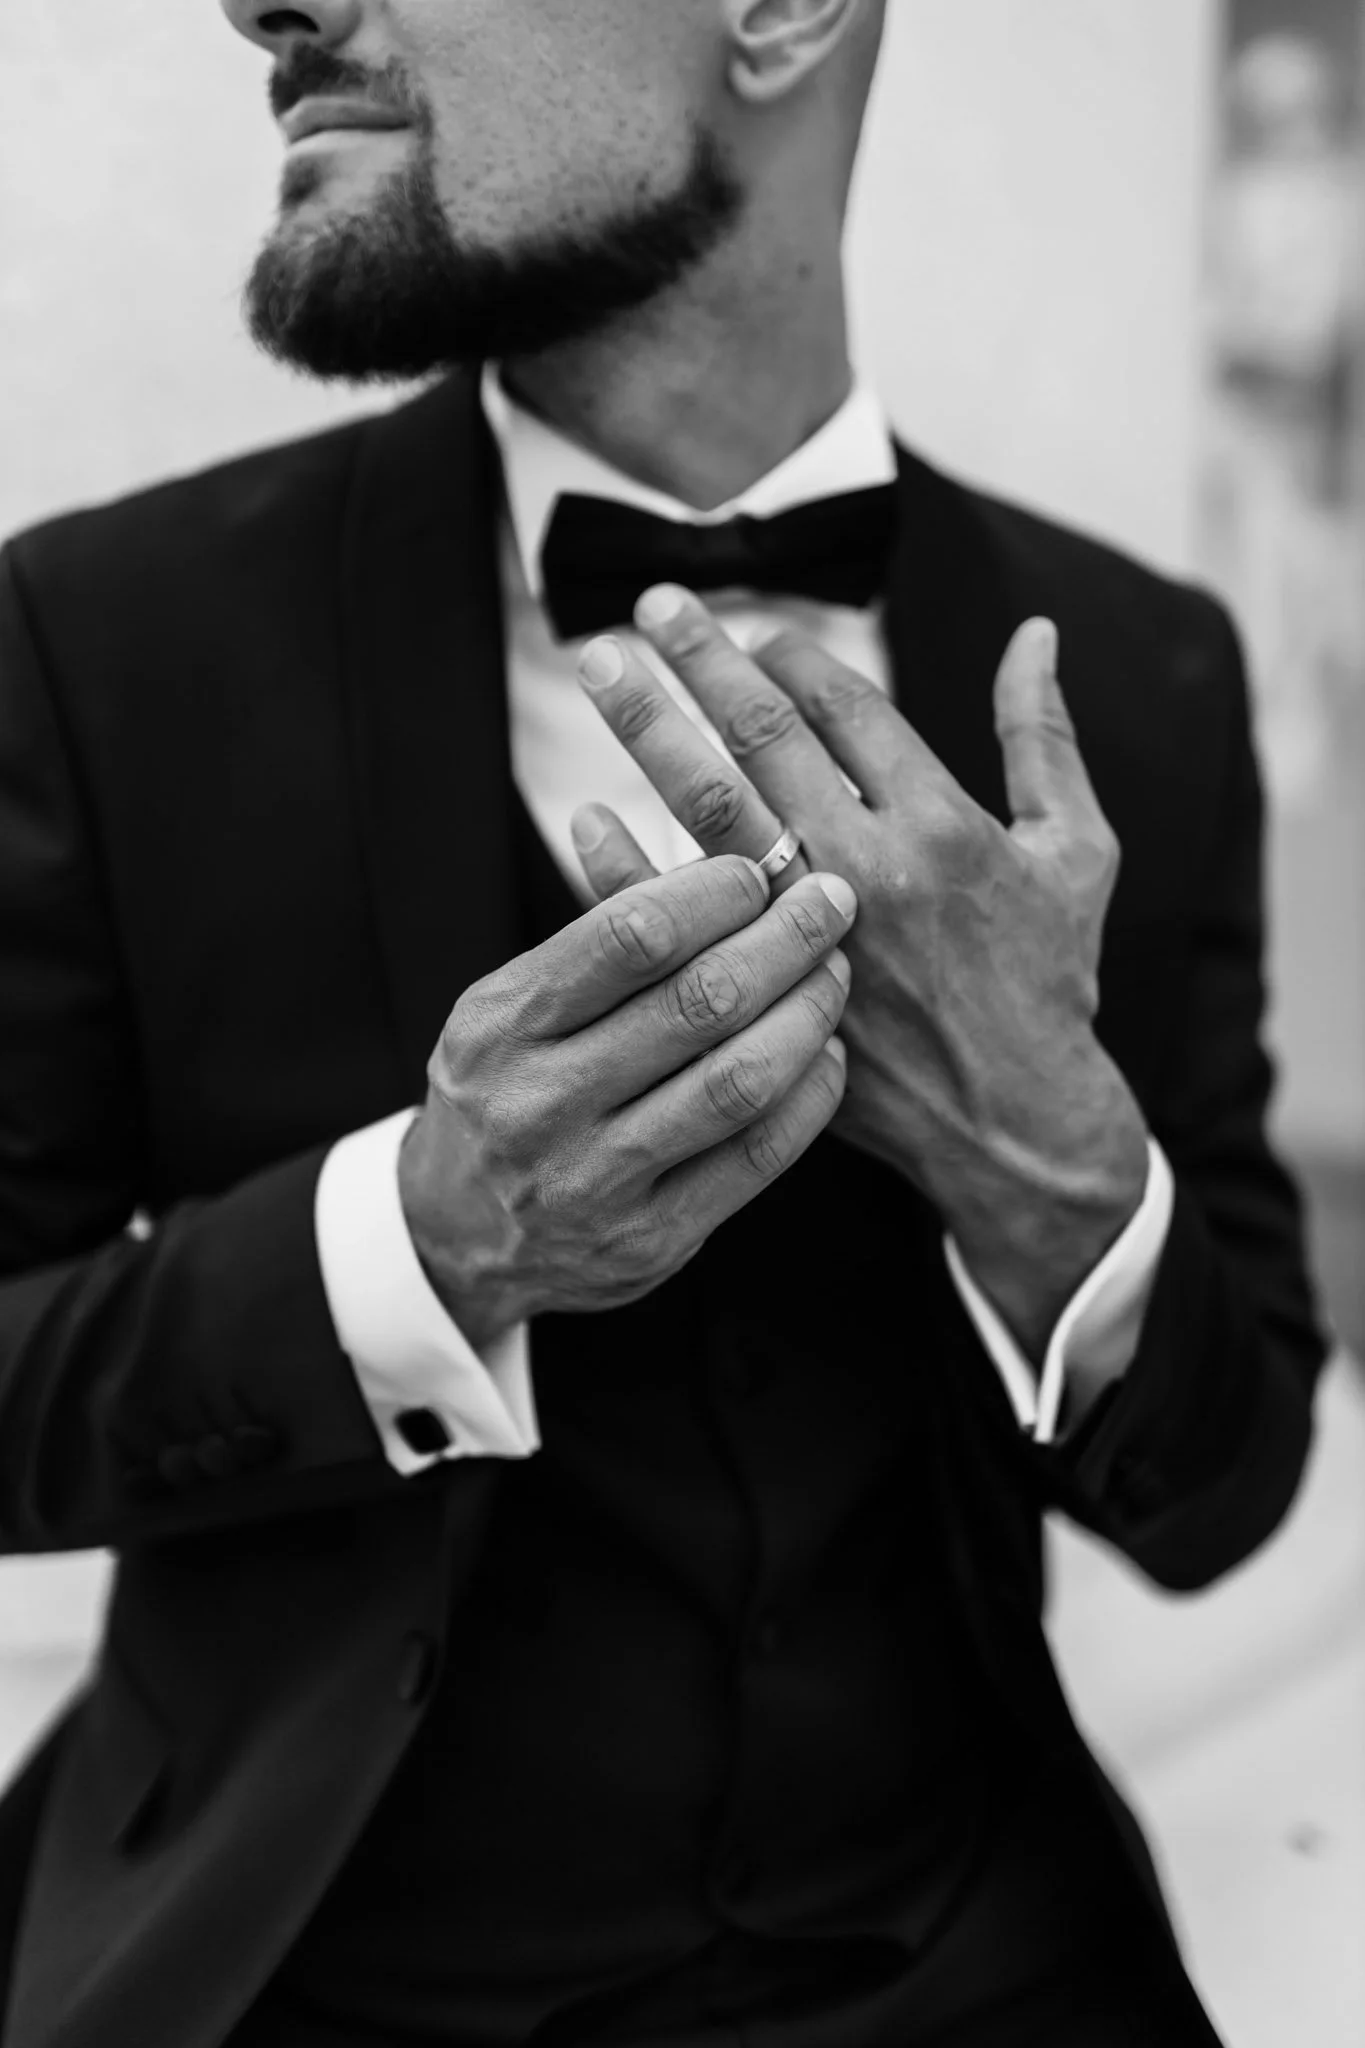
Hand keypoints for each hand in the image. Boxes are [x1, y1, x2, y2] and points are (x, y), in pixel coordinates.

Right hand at [399, 854, 856, 1348]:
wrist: (455, 1237)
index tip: (762, 870)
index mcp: (503, 1024)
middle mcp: (542, 1103)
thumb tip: (651, 828)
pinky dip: (809, 1097)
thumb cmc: (503, 1092)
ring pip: (738, 1082)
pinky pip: (755, 1157)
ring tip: (835, 975)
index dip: (715, 893)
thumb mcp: (508, 1008)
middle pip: (699, 1004)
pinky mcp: (649, 1239)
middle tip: (832, 901)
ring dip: (807, 1015)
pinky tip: (827, 1056)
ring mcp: (596, 1179)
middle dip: (785, 940)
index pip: (631, 937)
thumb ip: (590, 939)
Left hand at [570, 590, 1149, 1357]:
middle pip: (763, 740)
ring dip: (649, 731)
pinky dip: (627, 867)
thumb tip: (1035, 631)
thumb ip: (1044, 736)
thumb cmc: (1050, 979)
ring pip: (709, 811)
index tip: (755, 632)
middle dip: (703, 661)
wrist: (1015, 1124)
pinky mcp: (767, 997)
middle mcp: (866, 872)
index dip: (791, 656)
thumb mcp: (1076, 851)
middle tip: (653, 604)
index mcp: (941, 825)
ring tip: (602, 667)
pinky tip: (587, 815)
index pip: (844, 706)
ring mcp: (805, 937)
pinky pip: (679, 925)